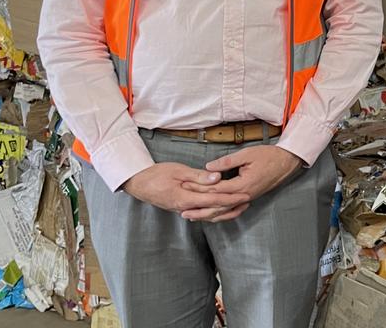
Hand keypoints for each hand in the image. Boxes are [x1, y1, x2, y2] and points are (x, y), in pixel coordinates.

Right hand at [121, 162, 250, 217]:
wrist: (138, 183)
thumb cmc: (156, 174)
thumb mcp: (178, 171)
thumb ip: (199, 176)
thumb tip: (217, 178)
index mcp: (185, 198)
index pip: (214, 200)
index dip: (231, 198)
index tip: (245, 195)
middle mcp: (185, 208)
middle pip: (213, 210)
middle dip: (232, 206)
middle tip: (248, 200)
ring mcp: (182, 210)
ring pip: (208, 214)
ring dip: (225, 211)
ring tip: (240, 206)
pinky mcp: (181, 208)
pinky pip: (201, 213)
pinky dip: (214, 212)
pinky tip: (222, 209)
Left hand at [179, 145, 301, 221]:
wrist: (286, 162)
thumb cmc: (268, 156)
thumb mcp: (247, 154)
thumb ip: (227, 162)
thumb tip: (208, 167)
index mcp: (242, 185)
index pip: (216, 190)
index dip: (199, 189)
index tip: (185, 187)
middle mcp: (244, 195)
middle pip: (218, 205)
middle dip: (199, 207)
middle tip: (182, 208)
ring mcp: (247, 198)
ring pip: (224, 211)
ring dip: (207, 214)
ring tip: (192, 216)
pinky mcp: (249, 198)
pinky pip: (232, 210)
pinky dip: (220, 214)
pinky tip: (211, 215)